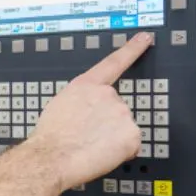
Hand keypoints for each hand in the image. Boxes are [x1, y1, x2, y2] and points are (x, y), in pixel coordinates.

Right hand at [28, 32, 153, 191]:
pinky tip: (101, 154)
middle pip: (117, 109)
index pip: (114, 63)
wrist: (52, 157)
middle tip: (87, 136)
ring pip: (123, 129)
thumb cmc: (50, 137)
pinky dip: (120, 153)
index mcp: (86, 86)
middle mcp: (107, 95)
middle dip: (107, 123)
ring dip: (111, 139)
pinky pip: (130, 146)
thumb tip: (88, 111)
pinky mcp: (132, 135)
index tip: (146, 38)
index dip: (132, 49)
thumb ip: (80, 101)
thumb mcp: (59, 107)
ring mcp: (122, 114)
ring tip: (90, 146)